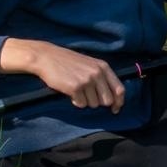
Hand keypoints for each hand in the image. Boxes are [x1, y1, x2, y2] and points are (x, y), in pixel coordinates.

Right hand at [0, 38, 124, 111]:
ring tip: (76, 89)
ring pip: (93, 104)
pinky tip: (69, 91)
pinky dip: (75, 101)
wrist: (46, 57)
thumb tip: (111, 99)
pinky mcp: (75, 87)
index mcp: (103, 67)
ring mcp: (87, 80)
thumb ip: (102, 78)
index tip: (115, 109)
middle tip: (87, 96)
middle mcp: (97, 73)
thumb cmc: (68, 62)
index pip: (119, 89)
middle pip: (107, 101)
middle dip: (98, 102)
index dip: (119, 102)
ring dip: (85, 101)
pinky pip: (80, 104)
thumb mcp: (89, 64)